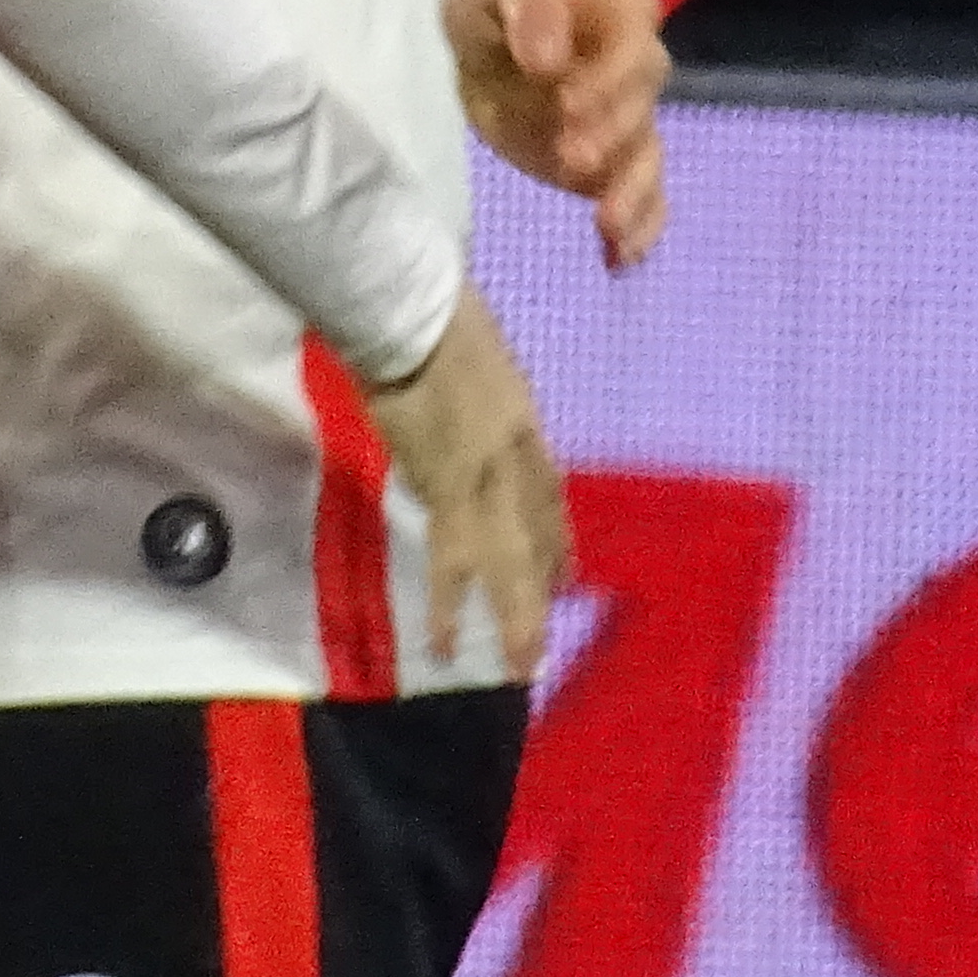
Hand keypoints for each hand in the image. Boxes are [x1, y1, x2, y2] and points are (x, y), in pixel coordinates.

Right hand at [356, 288, 568, 675]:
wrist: (413, 312)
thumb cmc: (436, 310)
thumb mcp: (477, 351)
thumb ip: (479, 388)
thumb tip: (459, 404)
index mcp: (523, 420)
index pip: (548, 494)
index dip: (556, 538)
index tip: (564, 575)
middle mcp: (517, 456)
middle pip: (536, 535)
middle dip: (541, 588)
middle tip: (542, 642)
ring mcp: (487, 478)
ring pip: (508, 562)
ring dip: (515, 617)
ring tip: (519, 665)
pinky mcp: (448, 491)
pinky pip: (452, 562)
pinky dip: (449, 605)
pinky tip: (444, 643)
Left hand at [445, 0, 669, 269]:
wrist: (490, 29)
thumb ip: (525, 5)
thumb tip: (549, 60)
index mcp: (623, 11)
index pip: (633, 47)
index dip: (608, 79)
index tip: (566, 103)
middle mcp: (638, 67)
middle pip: (642, 106)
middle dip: (612, 137)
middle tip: (571, 159)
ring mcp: (626, 119)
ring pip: (647, 158)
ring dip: (631, 193)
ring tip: (607, 228)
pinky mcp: (611, 162)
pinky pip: (641, 194)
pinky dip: (639, 225)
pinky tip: (620, 259)